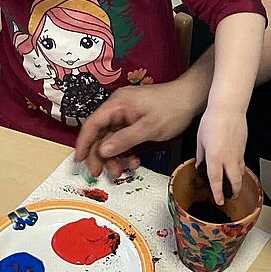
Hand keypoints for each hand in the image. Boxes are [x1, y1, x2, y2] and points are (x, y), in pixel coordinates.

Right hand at [75, 81, 198, 178]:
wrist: (191, 98)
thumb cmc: (171, 109)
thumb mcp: (148, 128)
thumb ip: (124, 140)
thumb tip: (101, 151)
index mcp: (116, 105)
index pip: (92, 124)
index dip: (83, 143)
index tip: (79, 160)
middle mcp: (117, 108)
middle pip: (100, 134)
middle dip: (100, 155)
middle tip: (100, 173)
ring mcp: (125, 115)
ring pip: (111, 139)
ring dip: (114, 156)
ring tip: (122, 170)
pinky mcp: (133, 121)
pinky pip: (122, 138)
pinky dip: (125, 151)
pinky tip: (134, 161)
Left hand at [196, 106, 246, 204]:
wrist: (228, 108)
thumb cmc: (213, 119)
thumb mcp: (200, 138)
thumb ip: (200, 154)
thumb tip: (199, 163)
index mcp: (214, 157)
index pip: (216, 181)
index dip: (218, 193)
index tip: (219, 200)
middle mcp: (228, 158)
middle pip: (234, 181)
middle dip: (233, 192)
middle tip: (230, 196)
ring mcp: (238, 153)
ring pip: (240, 172)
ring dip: (238, 181)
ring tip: (234, 184)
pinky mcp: (243, 147)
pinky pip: (242, 162)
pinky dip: (239, 168)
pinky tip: (235, 166)